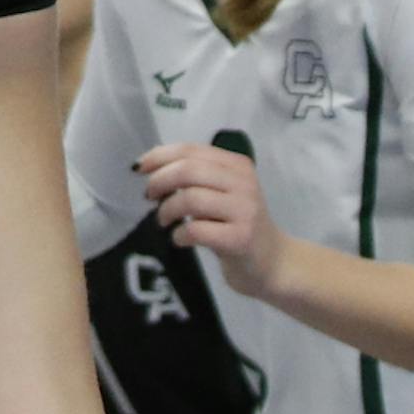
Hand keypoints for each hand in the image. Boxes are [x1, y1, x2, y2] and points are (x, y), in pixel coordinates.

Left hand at [142, 141, 287, 299]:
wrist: (274, 263)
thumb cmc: (239, 225)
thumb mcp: (223, 193)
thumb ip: (196, 177)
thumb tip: (150, 167)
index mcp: (237, 164)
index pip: (191, 150)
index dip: (160, 156)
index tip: (139, 168)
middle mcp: (243, 182)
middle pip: (188, 170)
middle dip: (160, 181)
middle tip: (149, 196)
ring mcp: (244, 210)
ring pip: (190, 199)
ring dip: (167, 210)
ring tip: (163, 221)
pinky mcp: (241, 239)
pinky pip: (198, 230)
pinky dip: (180, 234)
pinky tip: (179, 239)